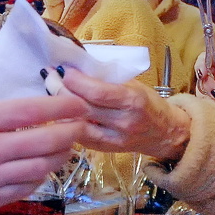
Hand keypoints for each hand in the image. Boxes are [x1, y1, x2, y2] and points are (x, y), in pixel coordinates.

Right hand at [0, 94, 87, 214]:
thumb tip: (10, 113)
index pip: (32, 111)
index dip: (61, 106)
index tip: (78, 103)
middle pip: (46, 140)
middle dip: (71, 133)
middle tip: (80, 127)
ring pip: (41, 167)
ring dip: (59, 157)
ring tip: (64, 149)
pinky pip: (24, 189)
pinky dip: (38, 178)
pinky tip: (40, 171)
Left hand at [62, 69, 190, 161]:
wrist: (165, 133)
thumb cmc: (149, 103)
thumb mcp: (133, 85)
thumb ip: (107, 79)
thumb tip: (77, 64)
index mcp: (132, 101)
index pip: (97, 92)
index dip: (75, 80)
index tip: (63, 68)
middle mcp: (122, 122)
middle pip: (83, 107)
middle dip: (61, 90)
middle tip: (49, 76)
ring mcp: (113, 139)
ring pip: (76, 124)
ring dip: (60, 108)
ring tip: (50, 92)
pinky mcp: (104, 150)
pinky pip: (78, 136)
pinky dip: (67, 123)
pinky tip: (60, 112)